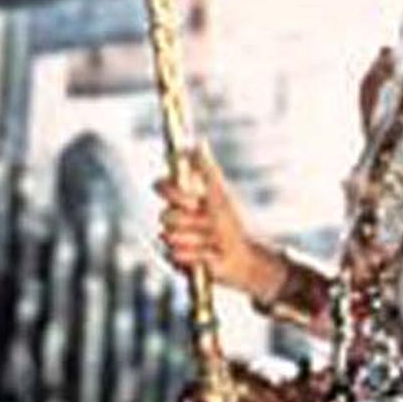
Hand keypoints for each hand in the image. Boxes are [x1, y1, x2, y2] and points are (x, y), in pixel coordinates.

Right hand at [154, 149, 280, 300]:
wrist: (242, 255)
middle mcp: (175, 216)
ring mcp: (173, 237)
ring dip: (196, 239)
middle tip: (209, 224)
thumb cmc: (232, 222)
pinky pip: (173, 255)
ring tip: (213, 242)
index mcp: (183, 197)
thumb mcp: (220, 193)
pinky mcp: (174, 258)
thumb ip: (207, 169)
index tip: (194, 201)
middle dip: (190, 221)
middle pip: (163, 215)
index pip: (161, 187)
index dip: (173, 194)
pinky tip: (209, 256)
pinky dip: (195, 255)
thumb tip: (199, 143)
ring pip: (168, 236)